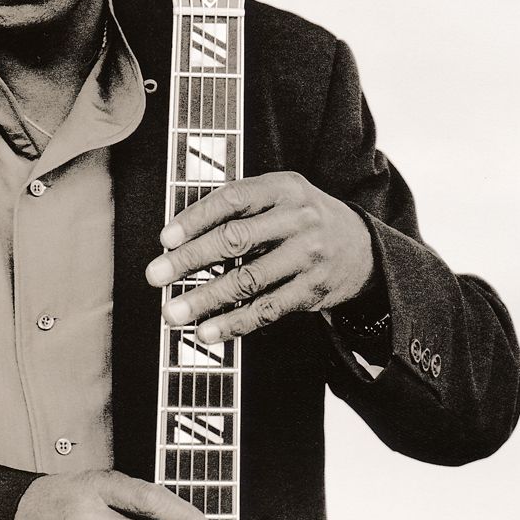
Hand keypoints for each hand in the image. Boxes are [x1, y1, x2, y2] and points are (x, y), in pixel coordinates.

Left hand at [145, 171, 373, 342]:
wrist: (364, 248)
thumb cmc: (303, 220)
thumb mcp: (280, 197)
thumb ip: (239, 208)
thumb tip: (177, 238)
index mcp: (284, 188)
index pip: (232, 199)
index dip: (195, 218)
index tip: (165, 238)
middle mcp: (298, 219)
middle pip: (235, 240)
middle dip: (189, 260)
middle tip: (155, 275)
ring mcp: (308, 256)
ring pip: (248, 280)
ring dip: (205, 299)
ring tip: (172, 312)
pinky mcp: (313, 291)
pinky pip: (267, 310)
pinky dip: (234, 323)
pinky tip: (207, 331)